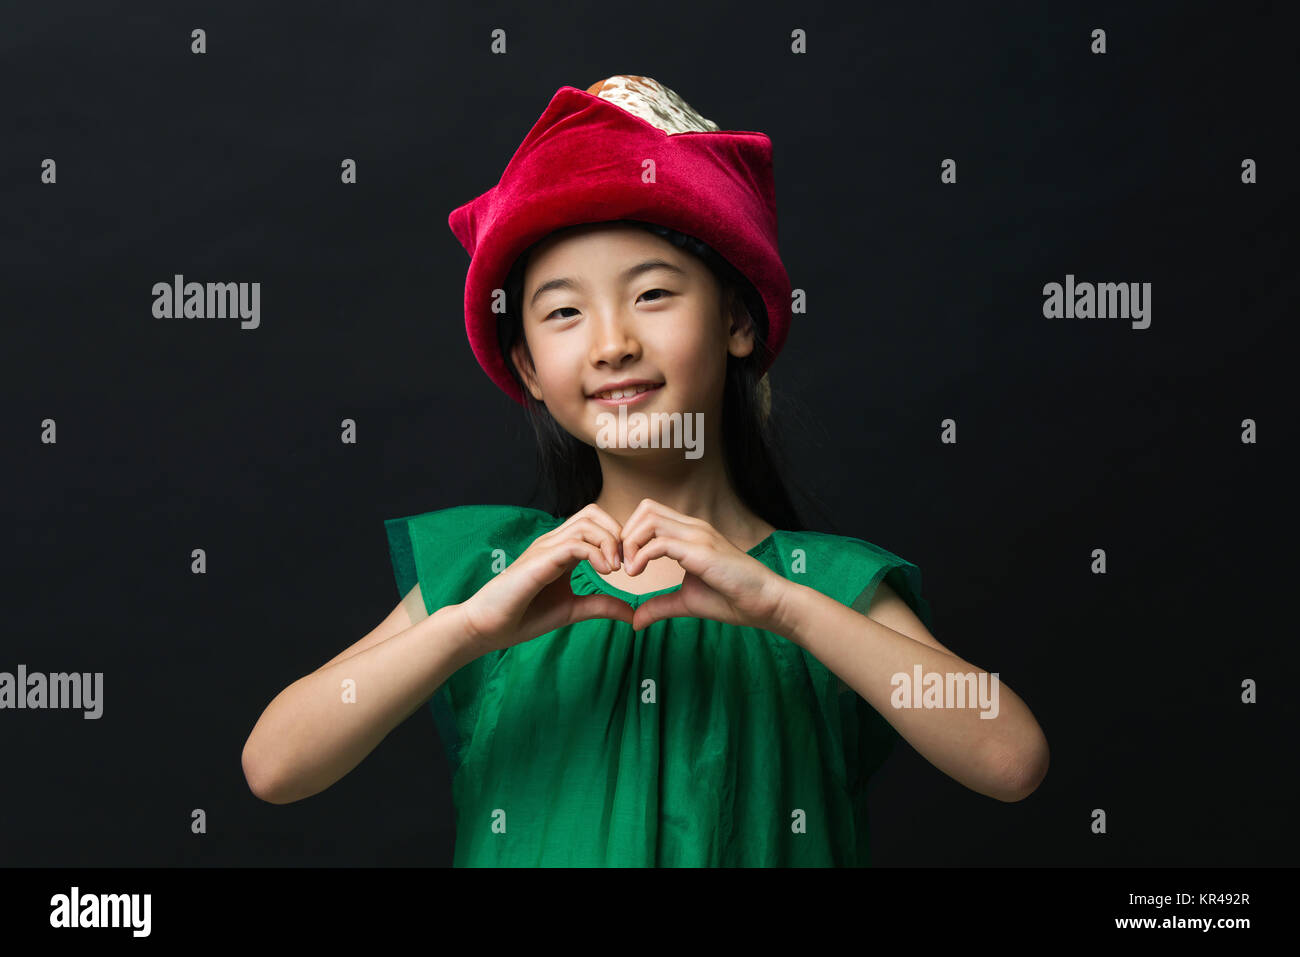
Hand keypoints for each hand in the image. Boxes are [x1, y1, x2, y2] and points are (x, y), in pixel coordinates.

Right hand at [458, 503, 634, 653]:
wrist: (488, 628)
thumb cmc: (523, 617)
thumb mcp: (572, 610)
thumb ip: (601, 606)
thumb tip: (632, 613)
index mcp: (561, 549)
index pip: (595, 522)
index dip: (618, 538)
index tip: (629, 566)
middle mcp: (553, 542)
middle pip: (593, 513)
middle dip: (617, 533)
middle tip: (626, 563)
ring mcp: (544, 548)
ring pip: (587, 522)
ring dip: (610, 542)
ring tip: (616, 570)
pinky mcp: (539, 561)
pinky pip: (574, 544)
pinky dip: (596, 554)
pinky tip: (605, 573)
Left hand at [619, 499, 789, 631]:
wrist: (765, 603)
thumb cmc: (731, 599)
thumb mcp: (686, 601)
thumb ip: (659, 605)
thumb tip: (635, 621)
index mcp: (690, 533)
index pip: (649, 514)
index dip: (630, 534)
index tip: (624, 564)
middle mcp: (693, 527)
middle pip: (645, 508)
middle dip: (625, 534)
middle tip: (621, 564)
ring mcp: (698, 536)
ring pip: (650, 519)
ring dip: (630, 542)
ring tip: (629, 570)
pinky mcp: (702, 551)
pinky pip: (660, 542)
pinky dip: (641, 556)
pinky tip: (637, 574)